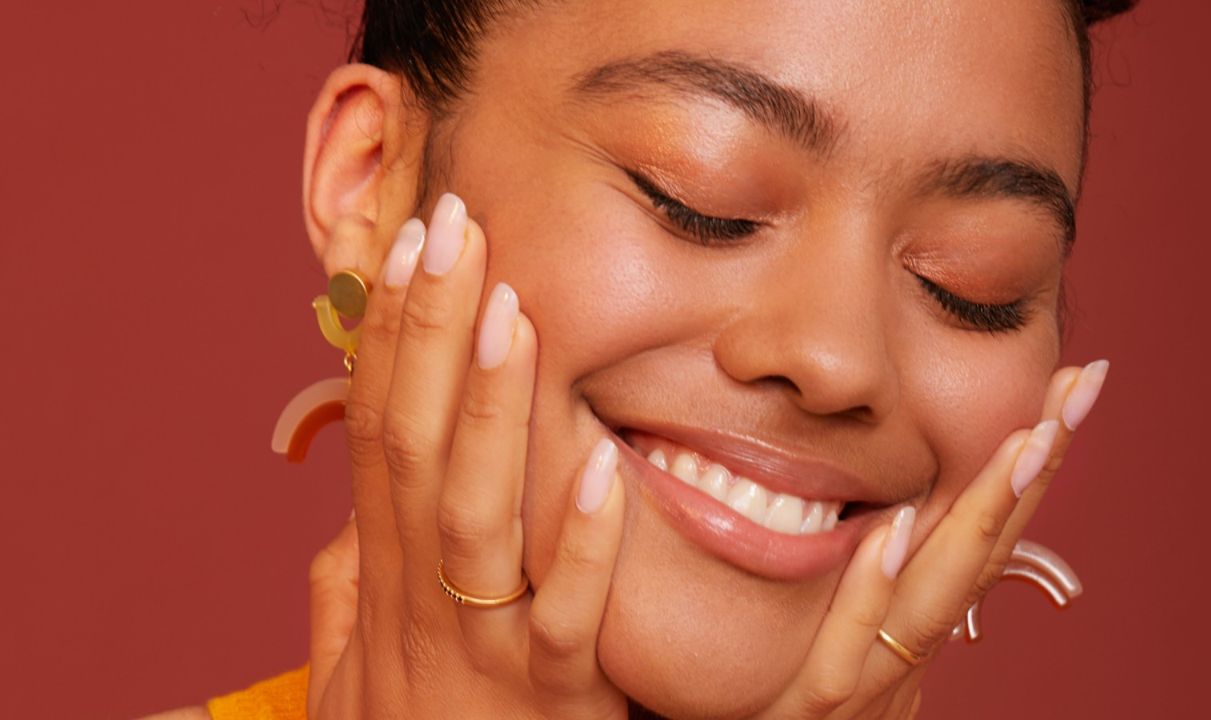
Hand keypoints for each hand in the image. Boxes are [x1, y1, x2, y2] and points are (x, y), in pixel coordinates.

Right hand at [306, 193, 629, 719]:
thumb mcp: (361, 661)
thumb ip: (350, 590)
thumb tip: (340, 525)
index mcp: (386, 571)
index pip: (381, 431)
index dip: (392, 337)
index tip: (412, 248)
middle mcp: (421, 594)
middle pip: (419, 445)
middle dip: (434, 334)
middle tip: (458, 229)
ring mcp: (480, 645)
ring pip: (479, 513)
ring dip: (495, 411)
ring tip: (516, 312)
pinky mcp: (548, 700)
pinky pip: (562, 619)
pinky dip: (577, 547)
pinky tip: (597, 470)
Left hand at [752, 361, 1107, 718]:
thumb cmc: (780, 703)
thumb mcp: (835, 633)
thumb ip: (859, 581)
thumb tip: (883, 501)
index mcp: (913, 622)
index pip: (983, 530)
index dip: (1028, 463)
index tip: (1069, 383)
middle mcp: (907, 650)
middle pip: (982, 549)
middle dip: (1035, 466)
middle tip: (1079, 382)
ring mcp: (866, 685)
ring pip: (937, 596)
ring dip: (982, 514)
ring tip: (1025, 438)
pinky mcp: (810, 713)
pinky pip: (843, 654)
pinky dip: (872, 591)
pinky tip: (894, 528)